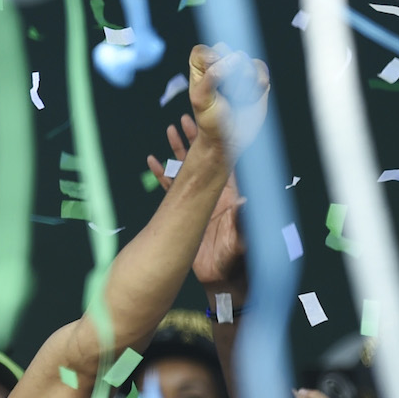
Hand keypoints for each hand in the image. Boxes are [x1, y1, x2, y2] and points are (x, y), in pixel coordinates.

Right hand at [147, 114, 246, 290]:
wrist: (221, 279)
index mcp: (232, 193)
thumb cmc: (236, 260)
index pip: (227, 160)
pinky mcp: (186, 211)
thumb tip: (246, 203)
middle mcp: (216, 192)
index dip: (220, 141)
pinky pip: (171, 187)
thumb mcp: (242, 240)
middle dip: (196, 137)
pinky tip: (152, 161)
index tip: (211, 122)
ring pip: (188, 167)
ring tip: (170, 129)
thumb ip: (243, 222)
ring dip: (179, 150)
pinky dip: (162, 173)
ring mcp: (200, 200)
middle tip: (185, 118)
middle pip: (205, 157)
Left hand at [187, 43, 270, 161]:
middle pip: (226, 51)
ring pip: (246, 61)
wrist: (231, 138)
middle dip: (226, 76)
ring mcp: (239, 68)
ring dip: (242, 85)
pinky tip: (248, 99)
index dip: (208, 62)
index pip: (201, 51)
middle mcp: (219, 64)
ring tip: (235, 99)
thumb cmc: (210, 120)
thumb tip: (234, 58)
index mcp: (199, 68)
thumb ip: (212, 77)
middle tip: (223, 94)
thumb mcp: (202, 100)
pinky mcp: (257, 74)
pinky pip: (262, 69)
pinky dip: (257, 87)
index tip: (211, 80)